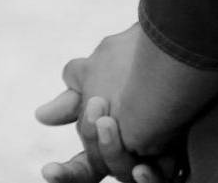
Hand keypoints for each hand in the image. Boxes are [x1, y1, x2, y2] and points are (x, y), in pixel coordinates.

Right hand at [35, 25, 178, 181]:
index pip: (85, 162)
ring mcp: (149, 158)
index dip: (66, 172)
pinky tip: (139, 165)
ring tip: (107, 119)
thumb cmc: (137, 60)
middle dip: (80, 167)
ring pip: (120, 173)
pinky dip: (146, 178)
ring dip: (110, 151)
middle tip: (63, 156)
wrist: (177, 49)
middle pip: (98, 170)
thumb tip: (40, 117)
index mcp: (108, 136)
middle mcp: (127, 151)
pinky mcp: (173, 163)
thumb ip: (72, 100)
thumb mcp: (96, 77)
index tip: (46, 170)